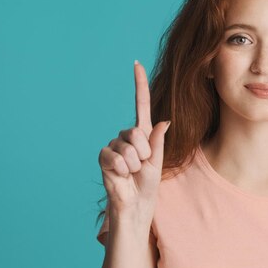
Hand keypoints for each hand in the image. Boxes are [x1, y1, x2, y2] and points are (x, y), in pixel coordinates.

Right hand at [98, 60, 170, 216]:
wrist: (136, 203)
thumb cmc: (148, 183)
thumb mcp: (158, 160)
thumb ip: (158, 141)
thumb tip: (164, 121)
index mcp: (142, 134)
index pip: (140, 104)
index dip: (139, 85)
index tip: (136, 64)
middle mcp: (126, 136)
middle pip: (137, 132)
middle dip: (143, 153)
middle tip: (141, 166)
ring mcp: (113, 145)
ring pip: (127, 147)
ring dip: (134, 164)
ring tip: (131, 173)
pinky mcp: (103, 157)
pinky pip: (114, 157)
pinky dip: (121, 169)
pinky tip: (121, 175)